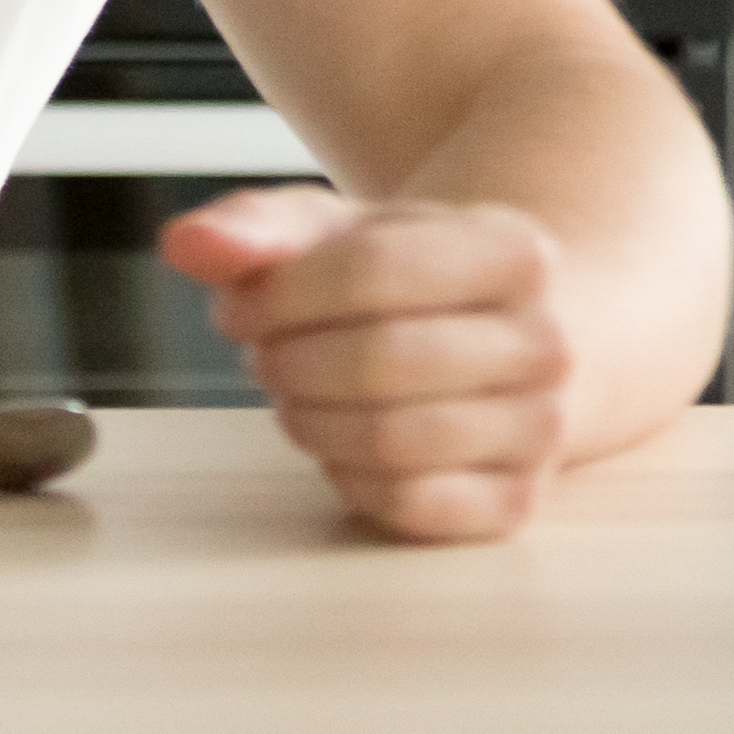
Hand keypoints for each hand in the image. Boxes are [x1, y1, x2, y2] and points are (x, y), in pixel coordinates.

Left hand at [160, 185, 574, 544]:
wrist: (495, 343)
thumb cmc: (400, 280)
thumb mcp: (334, 231)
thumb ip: (255, 228)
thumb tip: (186, 246)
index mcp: (515, 250)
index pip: (372, 267)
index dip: (278, 293)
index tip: (235, 306)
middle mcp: (548, 342)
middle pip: (379, 359)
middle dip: (288, 362)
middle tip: (264, 358)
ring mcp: (541, 430)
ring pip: (391, 440)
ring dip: (309, 421)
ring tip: (296, 395)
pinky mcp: (516, 504)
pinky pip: (408, 506)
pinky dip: (348, 478)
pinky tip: (340, 443)